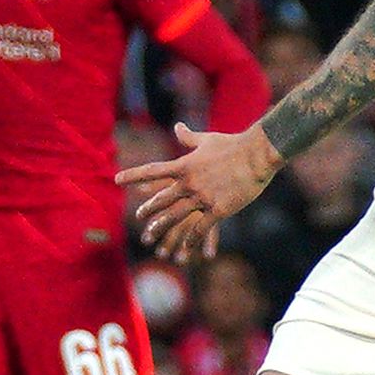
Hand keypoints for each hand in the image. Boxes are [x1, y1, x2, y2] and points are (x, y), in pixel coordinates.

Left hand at [118, 124, 281, 261]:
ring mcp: (203, 197)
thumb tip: (178, 127)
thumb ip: (189, 138)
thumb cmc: (233, 144)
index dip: (133, 176)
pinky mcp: (219, 209)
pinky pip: (201, 229)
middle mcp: (189, 182)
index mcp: (184, 165)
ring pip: (177, 216)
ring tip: (152, 233)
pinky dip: (192, 240)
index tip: (117, 179)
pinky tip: (187, 248)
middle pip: (162, 199)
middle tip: (139, 216)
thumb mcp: (207, 140)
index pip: (152, 171)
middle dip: (149, 209)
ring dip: (163, 226)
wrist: (257, 154)